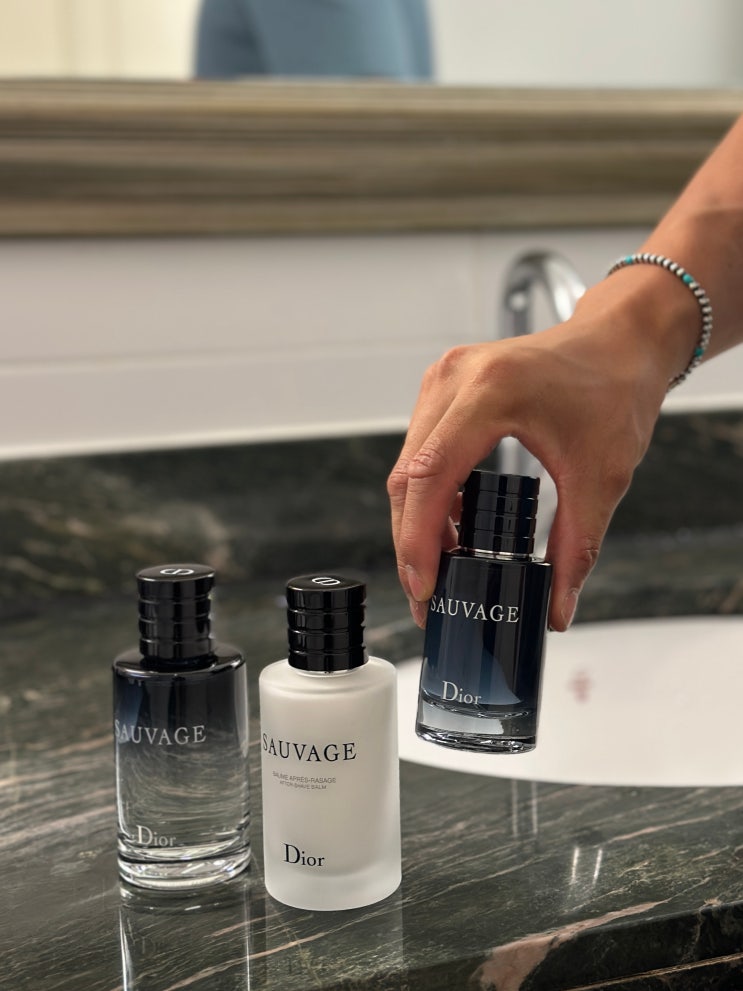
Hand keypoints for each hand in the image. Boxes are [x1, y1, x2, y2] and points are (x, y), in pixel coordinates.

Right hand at [388, 290, 671, 631]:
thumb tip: (557, 606)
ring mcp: (444, 379)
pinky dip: (429, 493)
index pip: (431, 476)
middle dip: (411, 542)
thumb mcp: (602, 474)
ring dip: (417, 520)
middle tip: (427, 593)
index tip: (424, 587)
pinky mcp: (446, 387)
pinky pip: (421, 449)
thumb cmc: (615, 386)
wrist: (620, 341)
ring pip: (408, 465)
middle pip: (408, 477)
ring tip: (441, 566)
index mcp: (490, 391)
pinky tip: (451, 526)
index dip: (418, 540)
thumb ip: (577, 547)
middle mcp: (455, 378)